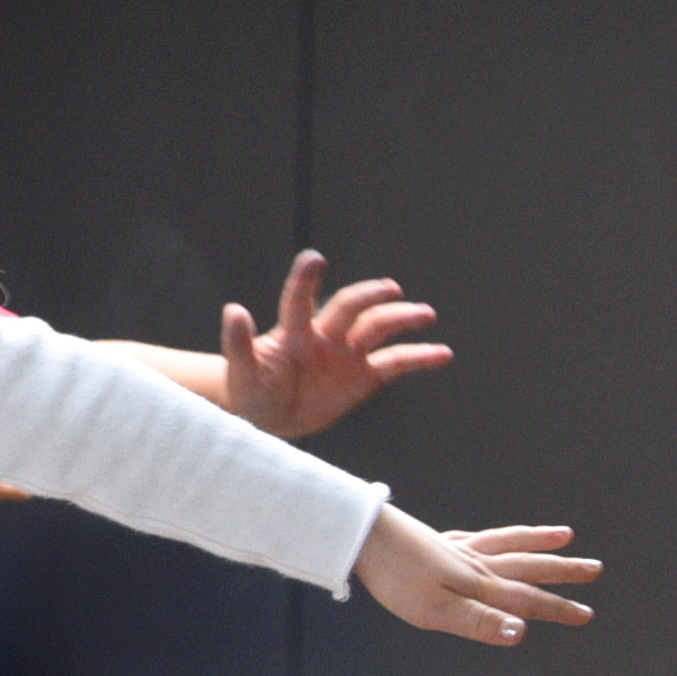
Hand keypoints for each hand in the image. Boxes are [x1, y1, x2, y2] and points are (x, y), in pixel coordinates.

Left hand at [218, 252, 448, 439]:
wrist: (268, 417)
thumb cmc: (250, 390)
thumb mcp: (240, 372)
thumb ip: (238, 343)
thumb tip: (233, 310)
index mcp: (292, 331)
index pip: (299, 300)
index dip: (305, 280)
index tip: (314, 258)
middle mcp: (324, 335)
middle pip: (350, 308)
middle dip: (369, 296)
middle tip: (391, 290)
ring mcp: (347, 353)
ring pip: (377, 328)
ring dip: (400, 319)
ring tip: (424, 314)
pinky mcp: (363, 376)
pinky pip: (395, 363)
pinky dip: (418, 357)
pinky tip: (442, 353)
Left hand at [357, 513, 598, 646]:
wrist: (364, 537)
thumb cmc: (396, 578)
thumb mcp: (435, 610)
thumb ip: (479, 622)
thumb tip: (521, 632)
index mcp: (479, 585)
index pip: (527, 600)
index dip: (558, 609)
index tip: (587, 615)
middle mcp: (476, 564)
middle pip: (527, 567)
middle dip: (562, 571)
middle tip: (594, 569)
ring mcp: (458, 549)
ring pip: (510, 544)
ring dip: (539, 542)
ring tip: (565, 535)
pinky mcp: (439, 542)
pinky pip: (482, 537)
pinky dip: (501, 535)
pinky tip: (500, 538)